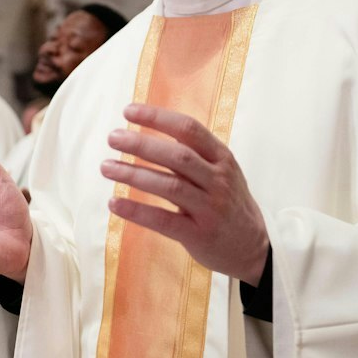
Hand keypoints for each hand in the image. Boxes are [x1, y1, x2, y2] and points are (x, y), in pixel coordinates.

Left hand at [101, 104, 268, 284]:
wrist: (252, 246)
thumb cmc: (228, 202)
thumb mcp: (222, 170)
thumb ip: (194, 151)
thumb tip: (154, 126)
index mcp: (222, 158)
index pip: (189, 129)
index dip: (157, 117)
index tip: (128, 111)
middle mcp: (218, 180)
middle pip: (177, 156)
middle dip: (142, 144)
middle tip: (112, 137)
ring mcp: (210, 208)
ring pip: (169, 186)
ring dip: (133, 175)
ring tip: (106, 167)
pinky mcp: (198, 234)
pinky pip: (163, 220)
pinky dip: (137, 211)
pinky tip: (114, 204)